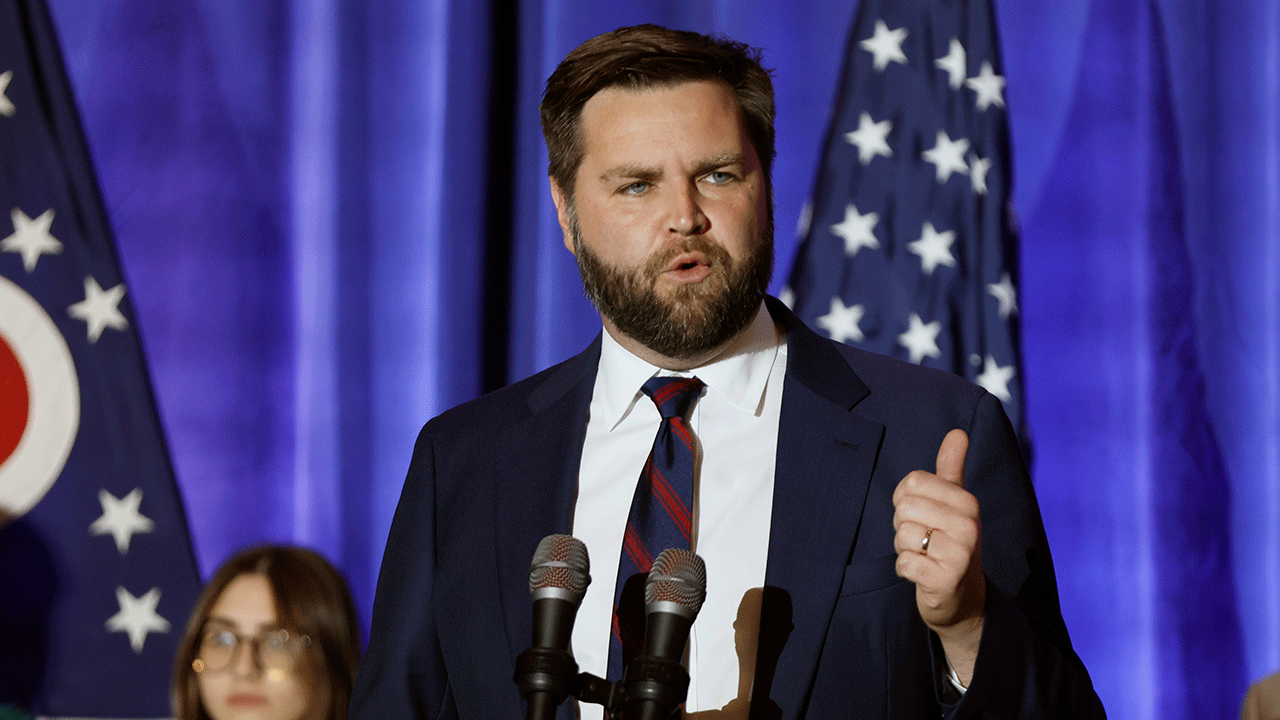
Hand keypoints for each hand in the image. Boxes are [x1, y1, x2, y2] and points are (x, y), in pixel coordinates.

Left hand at [892, 428, 985, 682]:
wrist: (963, 599)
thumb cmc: (950, 543)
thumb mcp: (953, 504)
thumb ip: (952, 469)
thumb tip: (958, 432)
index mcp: (967, 502)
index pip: (912, 482)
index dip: (906, 499)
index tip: (923, 515)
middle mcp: (968, 526)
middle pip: (904, 507)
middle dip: (904, 525)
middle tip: (923, 539)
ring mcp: (960, 554)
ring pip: (902, 535)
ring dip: (905, 548)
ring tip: (925, 555)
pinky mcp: (945, 579)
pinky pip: (903, 563)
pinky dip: (905, 569)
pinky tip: (923, 573)